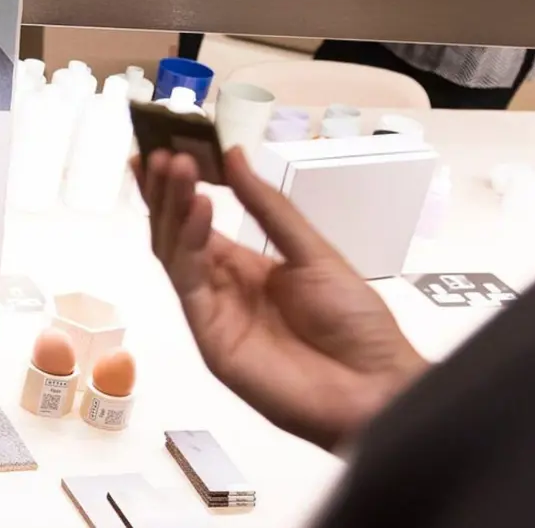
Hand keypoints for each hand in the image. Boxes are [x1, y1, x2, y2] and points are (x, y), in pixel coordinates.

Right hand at [135, 147, 426, 450]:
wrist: (377, 387)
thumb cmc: (355, 323)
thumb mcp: (314, 252)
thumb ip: (269, 208)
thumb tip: (233, 155)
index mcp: (243, 267)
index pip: (196, 220)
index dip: (175, 187)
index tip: (161, 147)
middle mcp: (220, 286)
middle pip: (176, 232)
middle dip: (164, 191)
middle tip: (158, 149)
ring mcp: (212, 311)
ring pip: (173, 252)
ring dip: (170, 207)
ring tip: (174, 165)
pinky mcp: (210, 336)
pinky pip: (190, 282)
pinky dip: (189, 241)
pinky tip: (198, 205)